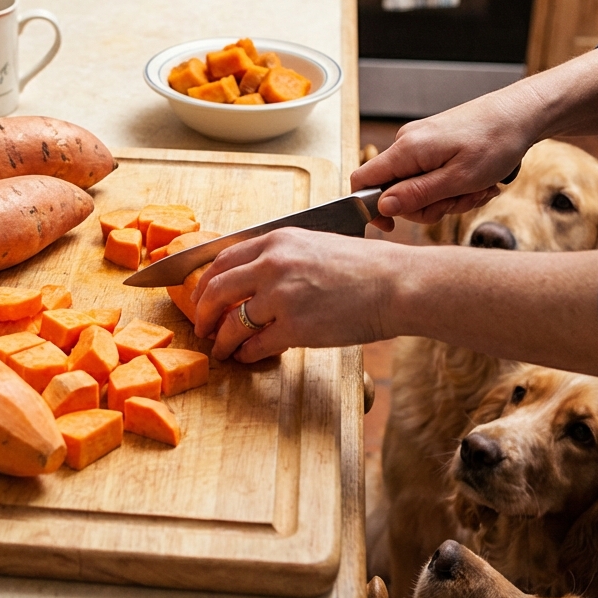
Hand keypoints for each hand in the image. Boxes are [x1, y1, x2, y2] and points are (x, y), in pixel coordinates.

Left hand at [191, 228, 401, 361]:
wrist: (398, 284)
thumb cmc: (365, 268)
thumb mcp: (315, 246)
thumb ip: (281, 258)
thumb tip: (251, 281)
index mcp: (277, 240)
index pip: (222, 259)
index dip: (203, 282)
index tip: (199, 297)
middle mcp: (273, 264)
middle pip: (215, 290)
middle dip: (201, 313)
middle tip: (200, 327)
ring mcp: (282, 296)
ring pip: (231, 322)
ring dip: (221, 340)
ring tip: (220, 349)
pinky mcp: (295, 327)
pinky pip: (256, 345)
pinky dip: (246, 354)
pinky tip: (247, 357)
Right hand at [354, 90, 540, 229]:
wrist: (523, 113)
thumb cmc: (497, 141)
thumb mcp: (459, 179)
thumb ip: (416, 195)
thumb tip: (381, 207)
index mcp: (407, 149)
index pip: (362, 180)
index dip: (370, 208)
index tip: (391, 225)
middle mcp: (407, 143)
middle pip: (394, 191)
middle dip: (427, 206)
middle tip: (459, 201)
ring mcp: (421, 143)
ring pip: (417, 187)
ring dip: (446, 198)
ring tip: (476, 189)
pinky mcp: (434, 145)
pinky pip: (431, 176)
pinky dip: (452, 186)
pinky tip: (477, 181)